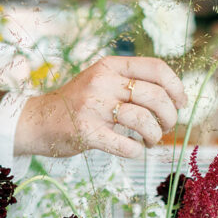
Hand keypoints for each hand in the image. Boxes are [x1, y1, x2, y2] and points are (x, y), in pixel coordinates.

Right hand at [14, 56, 186, 159]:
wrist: (37, 120)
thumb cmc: (77, 103)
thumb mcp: (100, 81)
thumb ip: (129, 82)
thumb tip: (174, 98)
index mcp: (109, 66)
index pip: (156, 67)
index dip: (176, 86)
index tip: (180, 103)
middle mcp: (101, 82)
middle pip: (156, 96)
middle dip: (170, 117)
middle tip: (166, 127)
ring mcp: (93, 107)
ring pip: (144, 121)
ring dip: (155, 136)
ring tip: (149, 141)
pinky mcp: (87, 132)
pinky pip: (127, 145)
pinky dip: (137, 151)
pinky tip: (133, 150)